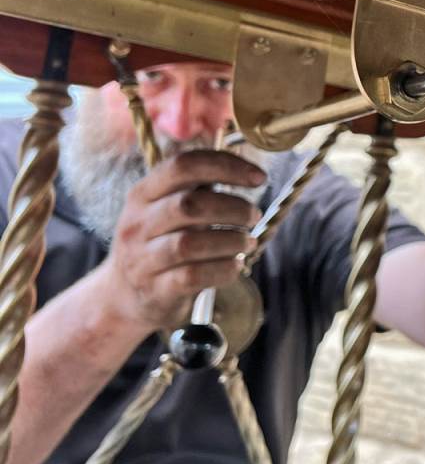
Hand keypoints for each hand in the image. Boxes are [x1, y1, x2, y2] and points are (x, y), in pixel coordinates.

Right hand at [93, 151, 263, 333]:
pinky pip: (193, 276)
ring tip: (247, 242)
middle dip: (233, 207)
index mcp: (142, 194)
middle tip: (254, 215)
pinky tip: (235, 265)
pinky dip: (223, 269)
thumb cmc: (161, 243)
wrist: (124, 297)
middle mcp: (137, 223)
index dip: (226, 166)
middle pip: (189, 204)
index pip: (182, 166)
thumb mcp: (167, 209)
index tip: (260, 177)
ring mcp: (142, 259)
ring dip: (231, 240)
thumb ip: (198, 188)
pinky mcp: (154, 290)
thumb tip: (247, 170)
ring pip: (189, 243)